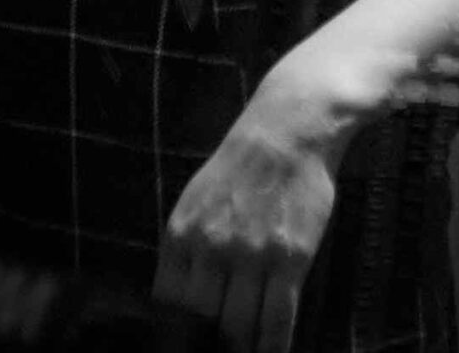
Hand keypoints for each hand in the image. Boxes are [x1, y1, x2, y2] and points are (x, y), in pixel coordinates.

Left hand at [153, 74, 339, 352]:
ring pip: (240, 328)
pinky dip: (274, 345)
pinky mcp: (290, 258)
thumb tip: (176, 300)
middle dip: (210, 343)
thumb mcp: (194, 201)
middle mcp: (211, 249)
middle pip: (202, 324)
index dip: (176, 333)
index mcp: (181, 236)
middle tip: (220, 347)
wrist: (288, 127)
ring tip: (246, 352)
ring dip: (242, 348)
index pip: (168, 307)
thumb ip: (184, 249)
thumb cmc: (240, 164)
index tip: (187, 343)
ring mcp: (252, 255)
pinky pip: (278, 319)